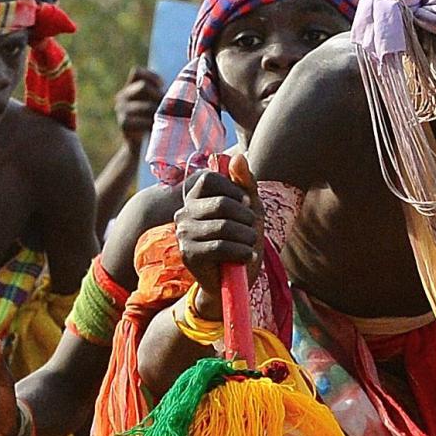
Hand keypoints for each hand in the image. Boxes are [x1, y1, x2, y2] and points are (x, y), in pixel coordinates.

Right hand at [114, 67, 164, 143]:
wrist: (141, 149)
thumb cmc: (155, 124)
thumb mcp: (157, 105)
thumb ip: (161, 94)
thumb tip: (184, 86)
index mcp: (130, 88)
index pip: (136, 72)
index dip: (151, 76)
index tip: (162, 86)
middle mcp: (122, 96)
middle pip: (143, 86)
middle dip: (158, 96)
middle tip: (167, 108)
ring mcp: (120, 110)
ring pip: (145, 105)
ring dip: (158, 112)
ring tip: (166, 119)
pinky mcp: (123, 123)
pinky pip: (142, 120)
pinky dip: (153, 124)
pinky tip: (157, 128)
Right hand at [173, 169, 258, 317]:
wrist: (234, 280)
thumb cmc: (241, 240)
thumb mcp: (250, 209)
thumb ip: (246, 183)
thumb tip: (238, 156)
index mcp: (194, 198)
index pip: (210, 178)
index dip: (236, 192)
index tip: (247, 207)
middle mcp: (184, 212)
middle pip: (222, 204)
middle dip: (246, 219)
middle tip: (252, 232)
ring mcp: (183, 233)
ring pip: (224, 227)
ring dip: (247, 238)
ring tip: (250, 246)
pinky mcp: (188, 254)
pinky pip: (220, 246)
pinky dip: (242, 252)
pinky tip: (247, 257)